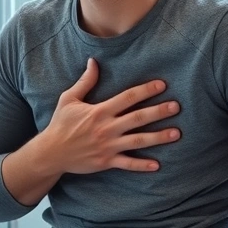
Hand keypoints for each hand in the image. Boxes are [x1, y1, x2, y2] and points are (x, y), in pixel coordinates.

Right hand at [42, 58, 179, 174]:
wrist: (51, 152)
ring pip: (138, 141)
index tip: (162, 85)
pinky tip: (157, 164)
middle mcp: (107, 128)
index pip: (127, 97)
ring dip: (158, 137)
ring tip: (176, 133)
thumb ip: (85, 81)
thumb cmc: (60, 124)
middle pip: (138, 118)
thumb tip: (93, 61)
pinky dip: (142, 165)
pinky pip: (127, 164)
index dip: (146, 90)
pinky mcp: (106, 161)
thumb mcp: (69, 99)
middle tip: (177, 106)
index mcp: (100, 111)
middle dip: (159, 112)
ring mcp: (108, 146)